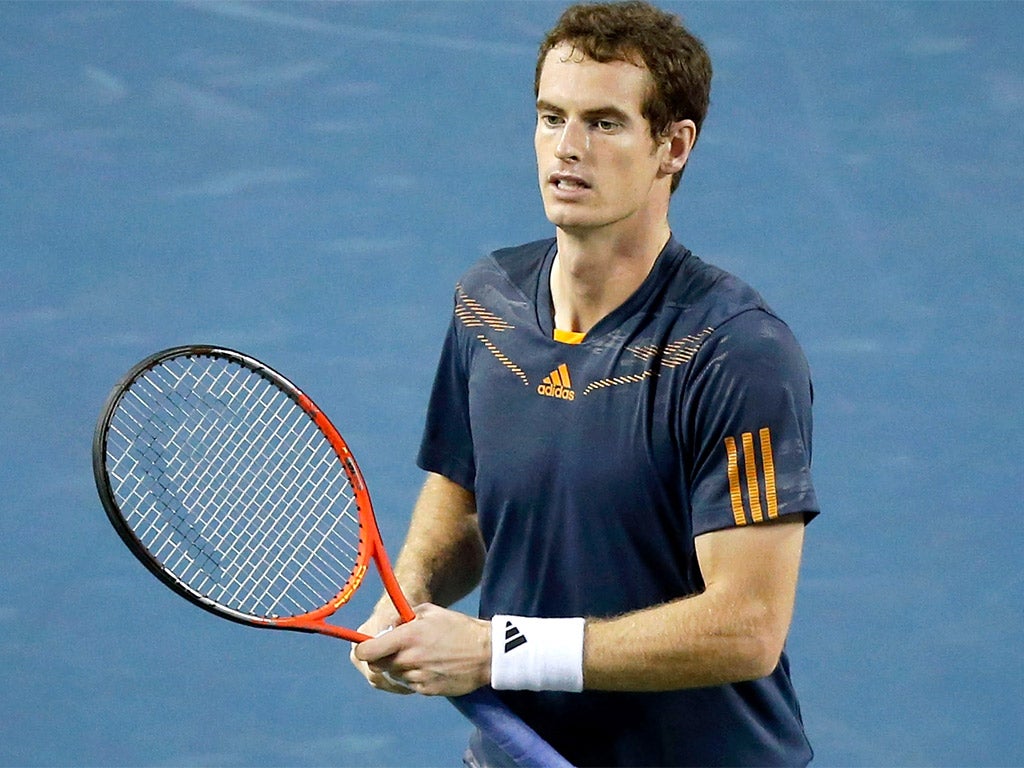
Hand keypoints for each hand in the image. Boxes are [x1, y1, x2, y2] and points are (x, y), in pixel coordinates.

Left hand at [352, 603, 490, 696]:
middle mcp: (408, 659)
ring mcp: (417, 677)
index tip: (367, 647)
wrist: (485, 653)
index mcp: (407, 638)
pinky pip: (410, 684)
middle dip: (382, 658)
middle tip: (397, 649)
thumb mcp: (429, 611)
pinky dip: (414, 677)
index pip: (367, 651)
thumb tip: (387, 627)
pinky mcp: (426, 690)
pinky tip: (430, 666)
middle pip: (378, 666)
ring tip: (419, 656)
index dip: (363, 650)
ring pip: (394, 676)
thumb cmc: (458, 627)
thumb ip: (403, 618)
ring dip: (399, 667)